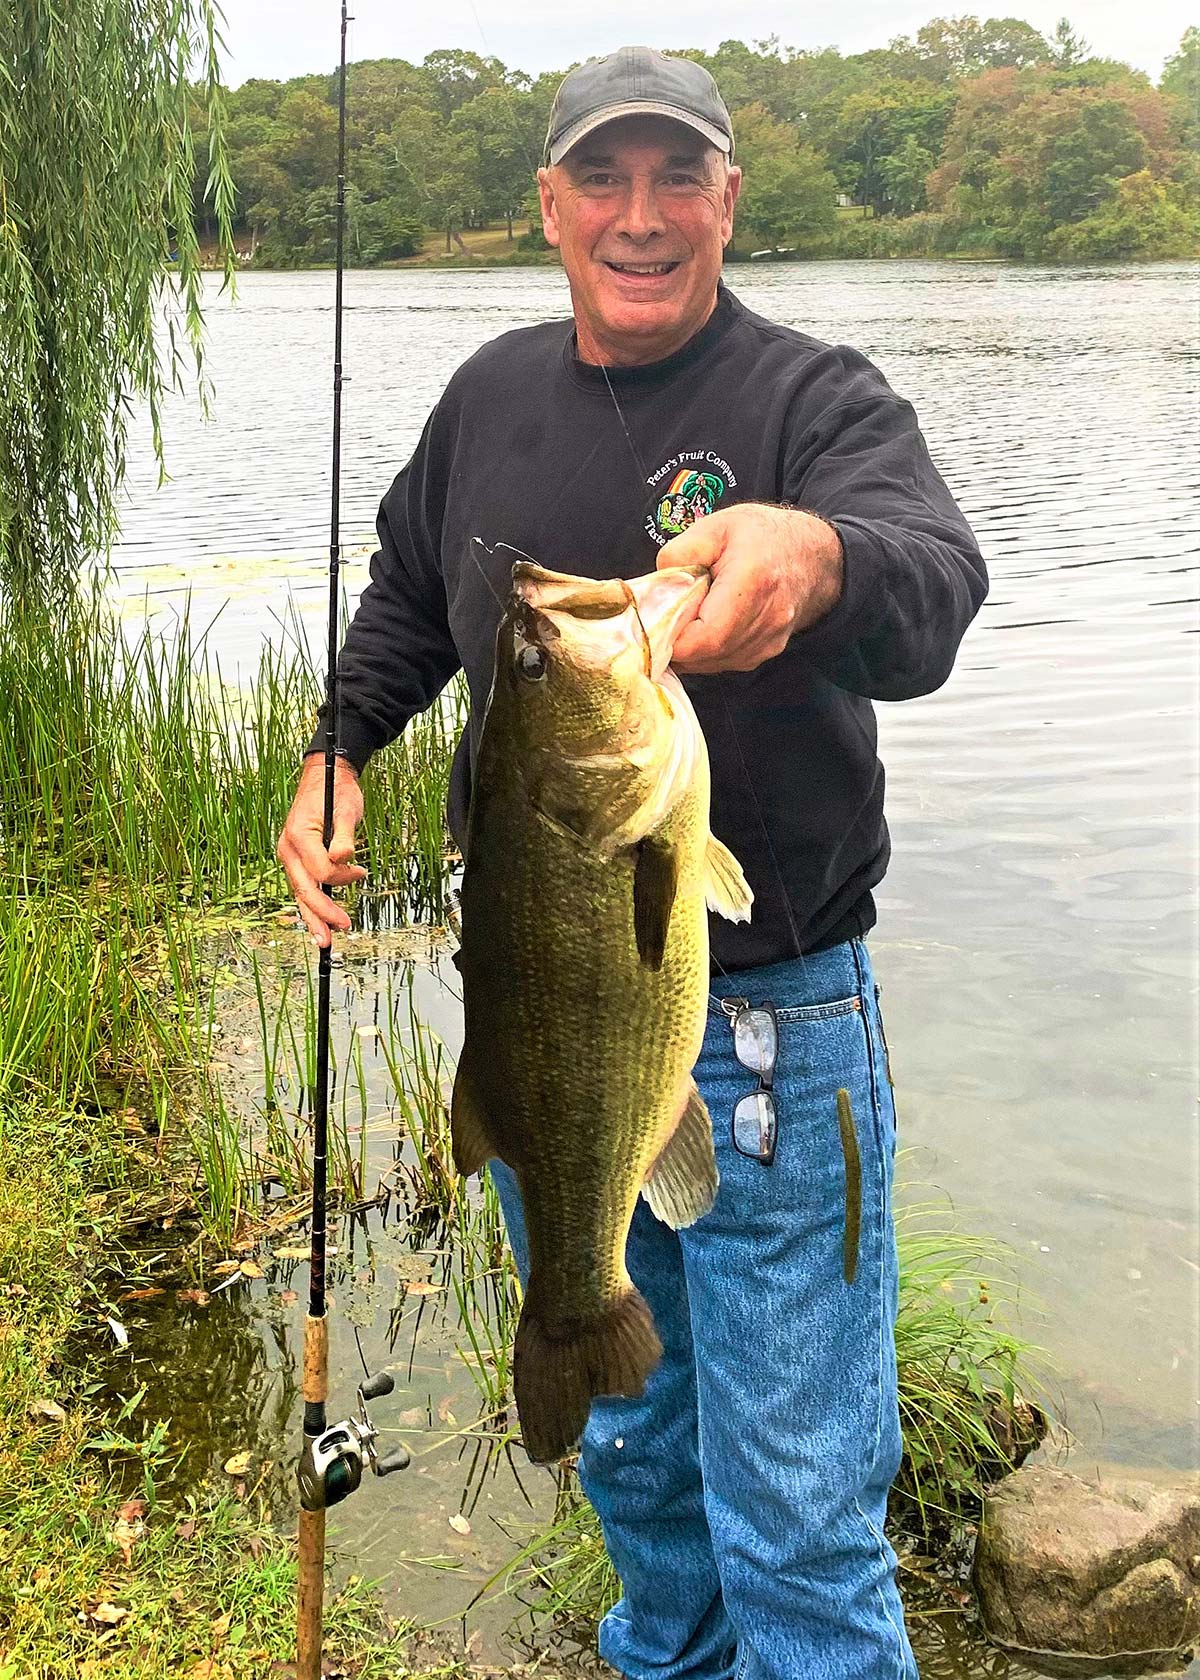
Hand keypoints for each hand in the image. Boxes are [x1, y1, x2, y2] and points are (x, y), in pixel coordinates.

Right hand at [276, 754, 366, 944]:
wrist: (324, 777)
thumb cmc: (336, 790)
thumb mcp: (346, 808)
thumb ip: (346, 835)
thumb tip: (344, 858)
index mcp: (299, 834)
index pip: (320, 869)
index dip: (342, 877)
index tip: (361, 871)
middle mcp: (289, 848)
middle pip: (304, 889)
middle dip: (321, 914)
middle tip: (339, 932)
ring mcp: (290, 855)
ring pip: (301, 892)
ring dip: (313, 917)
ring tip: (324, 941)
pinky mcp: (297, 859)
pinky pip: (303, 886)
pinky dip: (311, 905)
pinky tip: (319, 922)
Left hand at [656, 504, 843, 673]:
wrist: (811, 556)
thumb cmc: (761, 536)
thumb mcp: (716, 526)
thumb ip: (680, 553)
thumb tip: (657, 590)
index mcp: (752, 582)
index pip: (703, 637)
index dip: (671, 636)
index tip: (656, 617)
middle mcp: (766, 619)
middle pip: (705, 655)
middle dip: (675, 643)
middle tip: (664, 618)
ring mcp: (769, 641)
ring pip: (713, 664)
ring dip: (690, 649)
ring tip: (687, 617)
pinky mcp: (767, 652)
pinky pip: (725, 663)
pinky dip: (706, 652)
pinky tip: (705, 626)